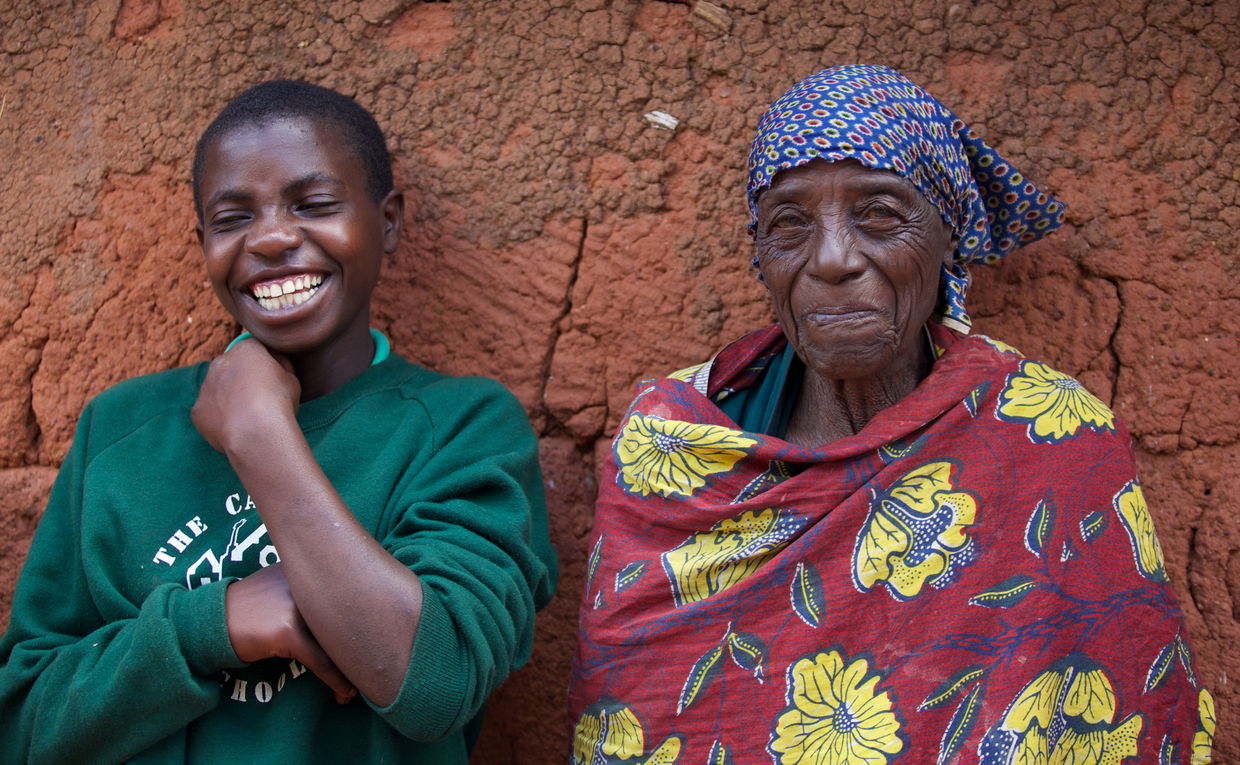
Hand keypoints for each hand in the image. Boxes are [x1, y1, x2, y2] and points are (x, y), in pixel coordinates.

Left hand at [192, 339, 300, 453]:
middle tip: (261, 399)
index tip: (276, 379)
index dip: (268, 363)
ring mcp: (205, 387)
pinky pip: (210, 411)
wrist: (257, 433)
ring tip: (249, 417)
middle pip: (232, 367)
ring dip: (230, 398)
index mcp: (245, 350)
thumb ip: (280, 366)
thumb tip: (275, 366)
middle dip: (243, 378)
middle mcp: (219, 363)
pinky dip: (221, 418)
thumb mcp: (292, 379)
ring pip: (218, 389)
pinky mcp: (198, 410)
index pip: (257, 349)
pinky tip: (237, 428)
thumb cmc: (279, 403)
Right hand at [224, 563, 356, 703]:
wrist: (211, 624)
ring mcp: (296, 606)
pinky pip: (319, 660)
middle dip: (359, 648)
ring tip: (356, 689)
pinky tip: (343, 693)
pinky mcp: (287, 631)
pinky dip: (334, 679)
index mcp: (308, 569)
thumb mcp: (282, 587)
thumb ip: (311, 590)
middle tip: (370, 670)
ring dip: (349, 669)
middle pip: (346, 619)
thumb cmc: (251, 610)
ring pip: (336, 642)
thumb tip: (350, 607)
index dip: (363, 624)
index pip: (347, 596)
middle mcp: (305, 582)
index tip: (374, 644)